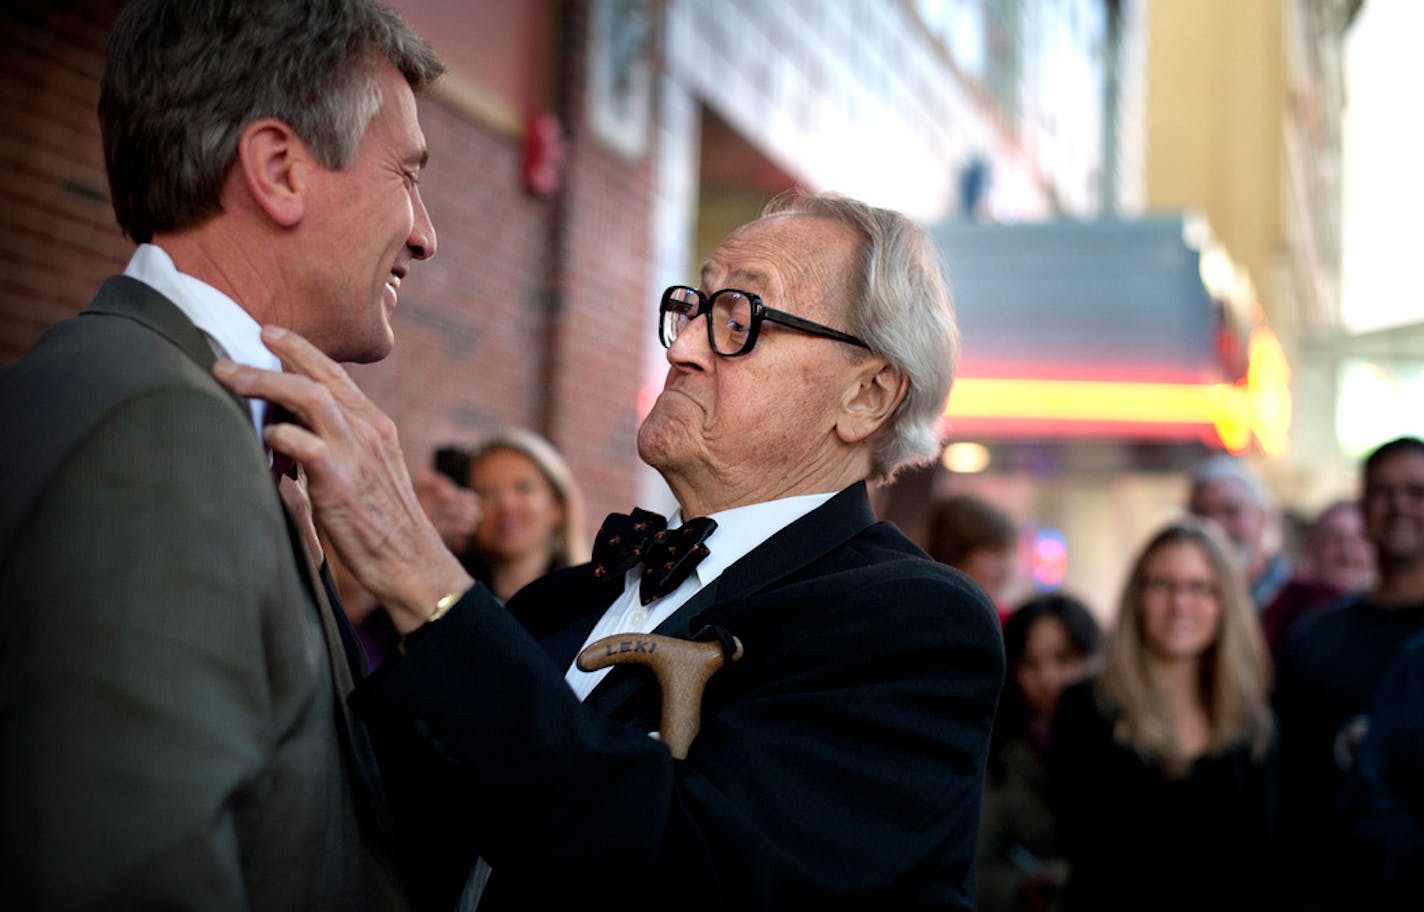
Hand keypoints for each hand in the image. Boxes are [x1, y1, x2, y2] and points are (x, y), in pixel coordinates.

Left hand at [212, 326, 471, 632]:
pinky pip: (303, 444)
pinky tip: (261, 439)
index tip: (268, 334)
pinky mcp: (339, 482)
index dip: (300, 349)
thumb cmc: (382, 525)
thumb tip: (284, 433)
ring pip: (309, 398)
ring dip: (263, 383)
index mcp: (376, 425)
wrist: (412, 562)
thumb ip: (334, 447)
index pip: (336, 373)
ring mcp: (356, 453)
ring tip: (228, 378)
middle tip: (232, 354)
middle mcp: (368, 431)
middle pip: (319, 375)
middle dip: (274, 356)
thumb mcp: (368, 473)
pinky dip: (276, 436)